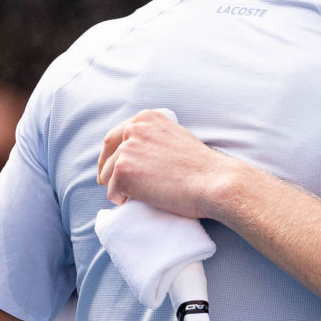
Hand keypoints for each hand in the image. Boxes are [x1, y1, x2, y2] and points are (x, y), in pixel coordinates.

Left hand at [96, 110, 235, 217]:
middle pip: (108, 154)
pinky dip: (120, 199)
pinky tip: (133, 202)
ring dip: (116, 187)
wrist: (214, 181)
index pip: (117, 135)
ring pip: (108, 174)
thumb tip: (138, 155)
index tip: (110, 166)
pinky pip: (112, 191)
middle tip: (108, 184)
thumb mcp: (176, 137)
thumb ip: (154, 139)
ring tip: (131, 197)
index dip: (111, 153)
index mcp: (146, 118)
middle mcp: (134, 129)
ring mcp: (127, 150)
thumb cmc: (202, 167)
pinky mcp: (123, 172)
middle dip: (106, 170)